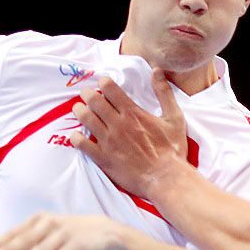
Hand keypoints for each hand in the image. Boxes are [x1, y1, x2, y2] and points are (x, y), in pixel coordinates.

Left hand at [0, 212, 123, 249]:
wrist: (101, 230)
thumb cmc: (67, 233)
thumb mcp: (47, 233)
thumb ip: (28, 242)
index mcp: (39, 220)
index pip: (15, 231)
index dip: (0, 240)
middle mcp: (49, 224)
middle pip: (26, 238)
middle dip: (10, 248)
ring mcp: (63, 234)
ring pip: (43, 248)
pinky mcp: (76, 244)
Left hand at [71, 70, 188, 199]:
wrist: (166, 178)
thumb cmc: (172, 150)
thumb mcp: (175, 118)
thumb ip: (164, 93)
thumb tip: (157, 71)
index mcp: (133, 113)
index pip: (110, 89)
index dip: (103, 83)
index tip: (103, 83)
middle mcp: (118, 124)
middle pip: (94, 101)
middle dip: (87, 94)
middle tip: (86, 94)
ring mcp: (109, 142)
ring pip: (86, 120)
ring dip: (79, 111)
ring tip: (78, 109)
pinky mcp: (104, 158)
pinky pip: (83, 145)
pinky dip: (76, 138)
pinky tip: (75, 135)